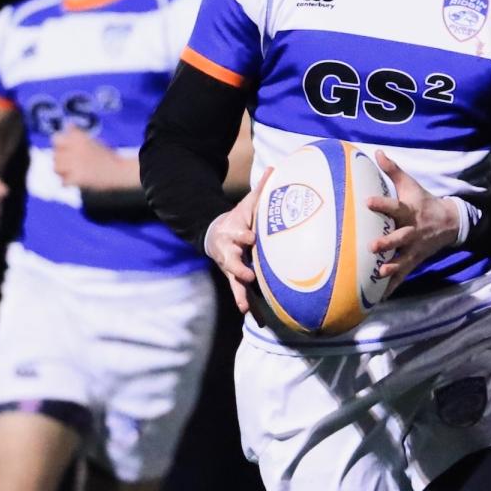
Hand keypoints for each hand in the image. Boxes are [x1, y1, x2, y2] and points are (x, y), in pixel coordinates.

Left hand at [52, 127, 125, 189]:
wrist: (120, 171)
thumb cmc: (107, 156)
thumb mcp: (93, 140)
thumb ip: (78, 134)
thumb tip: (68, 124)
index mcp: (79, 138)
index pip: (56, 138)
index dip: (59, 146)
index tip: (65, 150)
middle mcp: (75, 148)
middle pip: (55, 155)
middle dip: (61, 161)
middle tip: (72, 165)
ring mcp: (75, 163)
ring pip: (56, 168)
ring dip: (63, 172)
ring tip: (73, 172)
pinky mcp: (77, 177)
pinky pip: (63, 182)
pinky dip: (68, 183)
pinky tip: (76, 181)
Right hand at [208, 168, 271, 312]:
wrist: (216, 235)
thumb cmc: (239, 218)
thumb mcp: (246, 204)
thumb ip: (260, 189)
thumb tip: (274, 167)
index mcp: (233, 232)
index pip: (238, 233)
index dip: (243, 235)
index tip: (251, 236)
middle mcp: (230, 253)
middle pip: (231, 261)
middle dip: (238, 268)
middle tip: (246, 275)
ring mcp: (231, 268)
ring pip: (235, 283)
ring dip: (241, 295)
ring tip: (245, 309)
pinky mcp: (236, 280)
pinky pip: (243, 295)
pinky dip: (250, 308)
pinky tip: (259, 323)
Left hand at [366, 151, 460, 296]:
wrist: (450, 223)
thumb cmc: (423, 202)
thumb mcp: (411, 185)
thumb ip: (393, 171)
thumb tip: (376, 152)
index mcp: (410, 212)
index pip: (396, 206)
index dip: (382, 205)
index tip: (367, 202)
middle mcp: (413, 232)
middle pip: (401, 238)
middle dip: (388, 243)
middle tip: (371, 246)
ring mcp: (415, 249)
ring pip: (403, 260)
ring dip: (391, 268)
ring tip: (378, 273)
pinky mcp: (415, 262)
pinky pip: (403, 276)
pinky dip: (392, 286)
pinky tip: (379, 297)